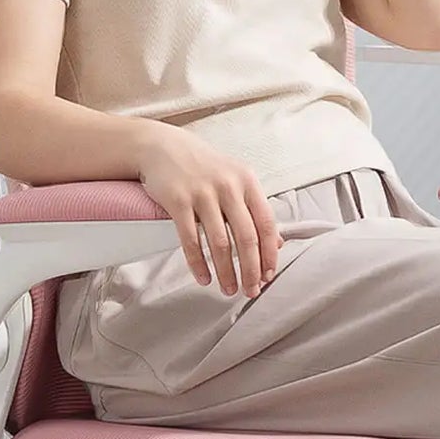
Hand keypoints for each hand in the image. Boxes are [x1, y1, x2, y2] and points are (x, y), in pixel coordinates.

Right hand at [133, 129, 281, 296]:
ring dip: (226, 272)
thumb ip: (255, 210)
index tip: (269, 275)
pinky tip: (204, 278)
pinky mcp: (178, 201)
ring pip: (220, 243)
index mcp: (248, 181)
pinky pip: (191, 240)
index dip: (269, 254)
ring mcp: (203, 193)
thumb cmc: (203, 167)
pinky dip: (198, 263)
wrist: (163, 147)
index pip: (267, 224)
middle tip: (250, 291)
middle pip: (246, 237)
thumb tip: (276, 243)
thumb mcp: (235, 180)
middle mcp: (229, 186)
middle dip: (251, 270)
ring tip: (228, 290)